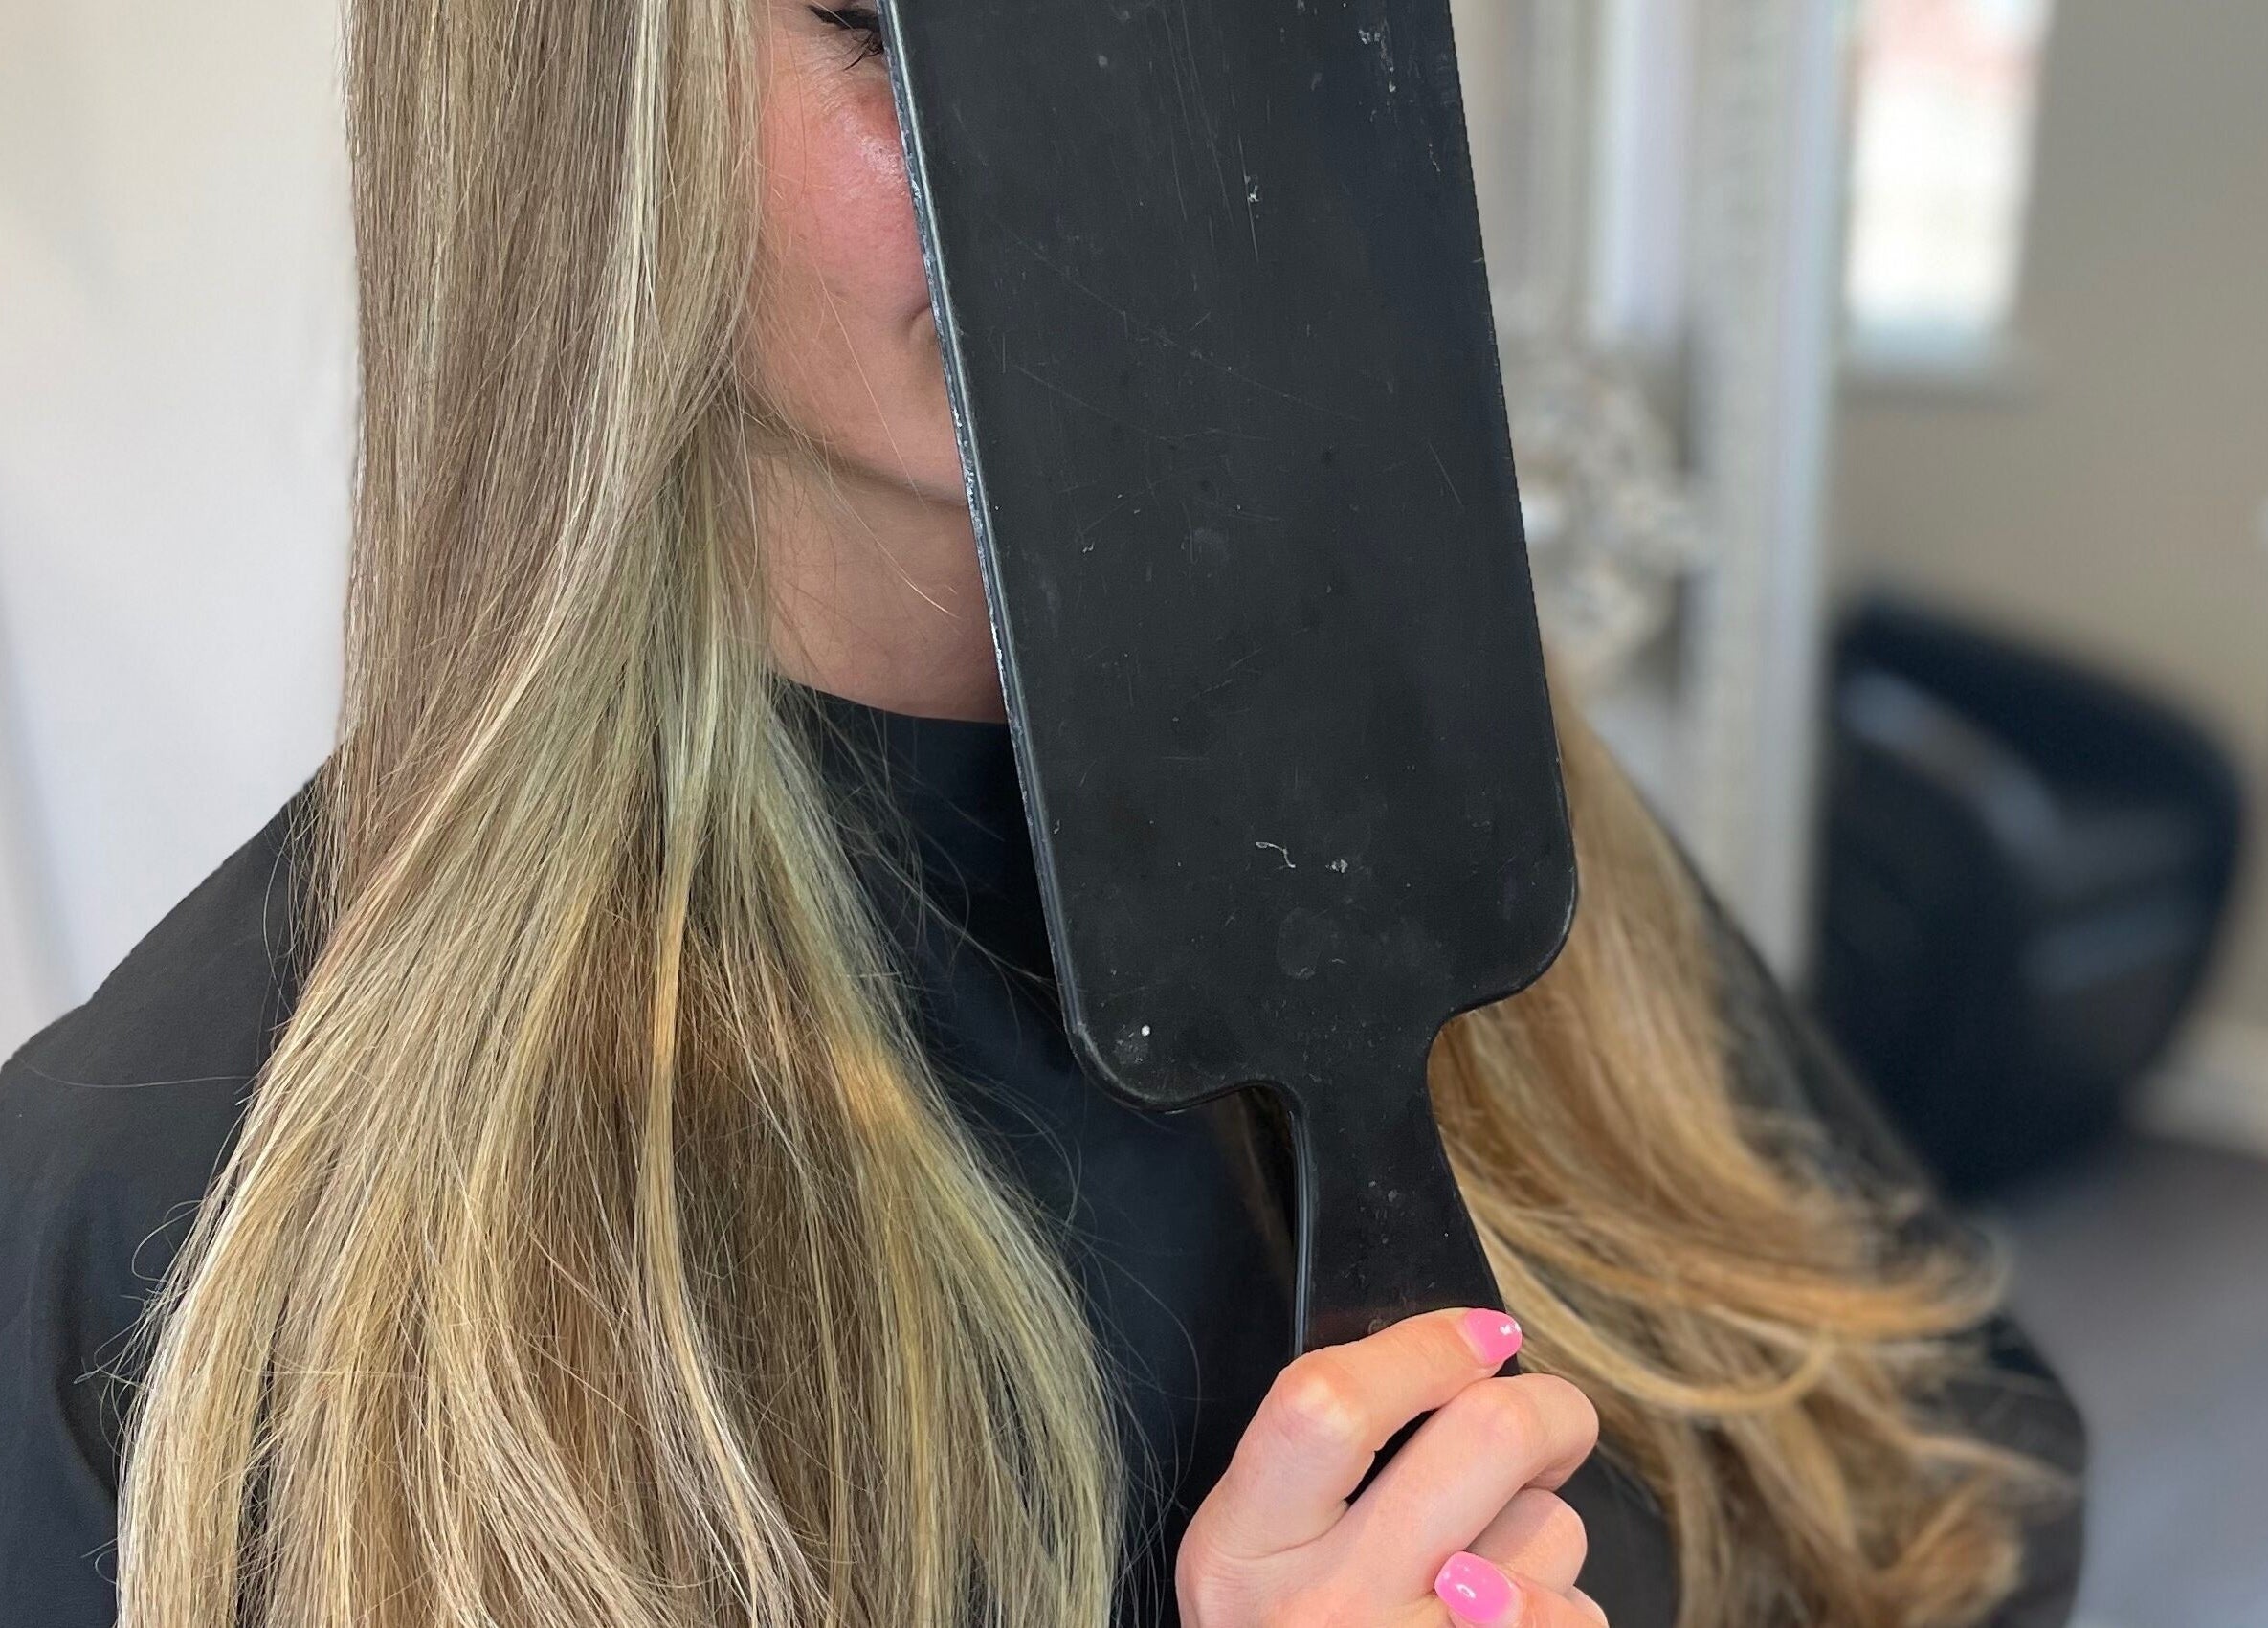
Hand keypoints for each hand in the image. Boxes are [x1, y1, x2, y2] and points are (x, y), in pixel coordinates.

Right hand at [1176, 1306, 1606, 1627]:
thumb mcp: (1254, 1558)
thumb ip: (1319, 1467)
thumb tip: (1459, 1362)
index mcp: (1243, 1549)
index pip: (1329, 1404)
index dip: (1425, 1346)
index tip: (1483, 1332)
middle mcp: (1321, 1613)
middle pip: (1486, 1437)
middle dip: (1548, 1409)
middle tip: (1546, 1422)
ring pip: (1553, 1532)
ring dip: (1543, 1540)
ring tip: (1485, 1581)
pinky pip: (1578, 1619)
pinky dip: (1562, 1618)